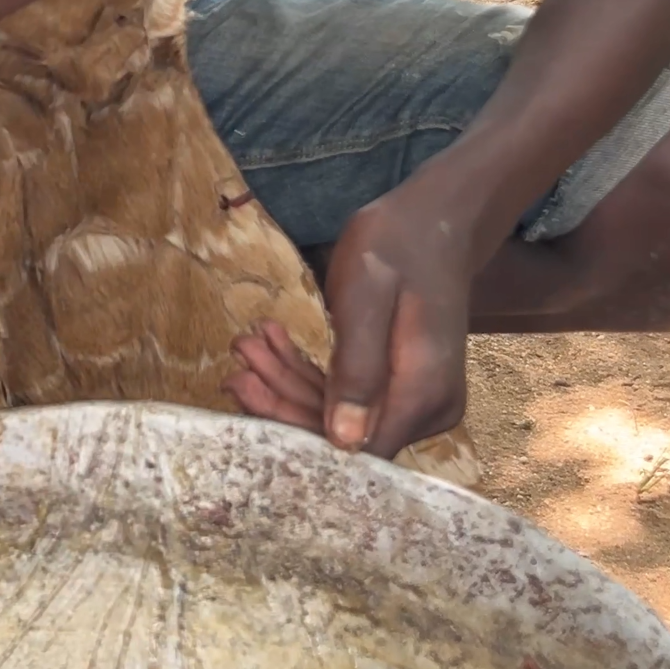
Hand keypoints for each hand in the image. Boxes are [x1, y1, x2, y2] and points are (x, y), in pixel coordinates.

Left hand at [228, 178, 476, 459]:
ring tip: (247, 348)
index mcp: (423, 394)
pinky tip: (274, 345)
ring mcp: (417, 401)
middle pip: (345, 436)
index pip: (358, 449)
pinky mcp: (402, 386)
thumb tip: (344, 442)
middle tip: (235, 368)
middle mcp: (428, 410)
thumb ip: (358, 367)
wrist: (435, 219)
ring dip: (290, 383)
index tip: (249, 394)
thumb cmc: (397, 245)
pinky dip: (311, 374)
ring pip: (342, 415)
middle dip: (284, 402)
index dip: (299, 432)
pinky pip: (352, 396)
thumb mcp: (367, 296)